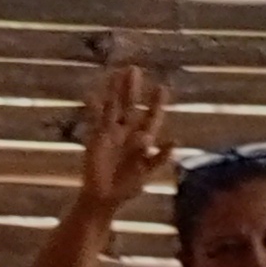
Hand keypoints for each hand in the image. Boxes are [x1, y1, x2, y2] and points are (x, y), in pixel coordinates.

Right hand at [75, 60, 172, 212]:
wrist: (104, 197)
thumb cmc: (127, 188)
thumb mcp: (146, 174)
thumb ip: (159, 158)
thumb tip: (173, 141)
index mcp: (143, 141)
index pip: (151, 118)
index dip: (156, 104)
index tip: (161, 88)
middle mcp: (127, 133)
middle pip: (130, 106)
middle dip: (132, 89)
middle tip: (134, 69)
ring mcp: (111, 134)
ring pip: (113, 108)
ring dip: (115, 92)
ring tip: (116, 74)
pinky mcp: (96, 138)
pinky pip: (96, 119)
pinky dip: (94, 108)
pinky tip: (92, 94)